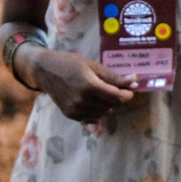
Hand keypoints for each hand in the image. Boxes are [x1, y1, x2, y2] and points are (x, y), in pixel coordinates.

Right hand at [18, 42, 141, 125]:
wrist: (45, 70)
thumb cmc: (71, 63)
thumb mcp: (93, 66)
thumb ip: (114, 77)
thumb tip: (135, 81)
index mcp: (90, 85)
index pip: (118, 98)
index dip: (127, 95)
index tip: (128, 90)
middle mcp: (83, 100)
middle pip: (112, 106)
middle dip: (115, 98)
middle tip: (110, 87)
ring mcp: (76, 110)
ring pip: (104, 113)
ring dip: (106, 104)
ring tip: (97, 92)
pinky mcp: (71, 115)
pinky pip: (93, 118)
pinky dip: (96, 110)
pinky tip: (90, 99)